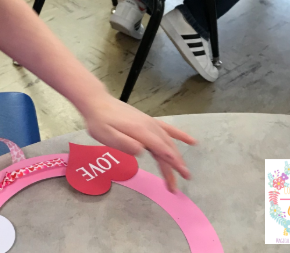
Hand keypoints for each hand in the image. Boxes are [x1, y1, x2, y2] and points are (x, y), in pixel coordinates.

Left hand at [78, 94, 196, 192]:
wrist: (97, 103)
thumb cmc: (99, 122)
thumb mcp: (106, 136)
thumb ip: (124, 143)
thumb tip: (142, 151)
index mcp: (141, 132)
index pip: (162, 151)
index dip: (173, 165)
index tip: (182, 177)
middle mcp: (150, 127)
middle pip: (167, 149)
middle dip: (175, 167)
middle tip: (177, 186)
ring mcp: (150, 123)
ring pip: (169, 142)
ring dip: (177, 157)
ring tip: (183, 171)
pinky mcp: (148, 121)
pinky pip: (168, 129)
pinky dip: (180, 135)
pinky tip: (192, 141)